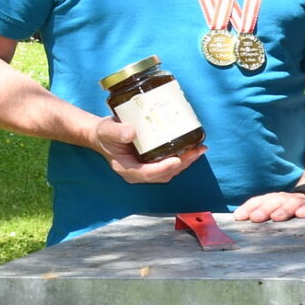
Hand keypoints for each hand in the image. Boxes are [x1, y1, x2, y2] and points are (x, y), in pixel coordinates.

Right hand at [87, 117, 202, 184]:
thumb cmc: (104, 134)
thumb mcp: (106, 130)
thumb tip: (131, 133)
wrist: (104, 134)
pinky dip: (183, 157)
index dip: (163, 168)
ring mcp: (147, 169)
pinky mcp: (154, 162)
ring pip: (171, 170)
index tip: (176, 160)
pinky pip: (171, 163)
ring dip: (187, 161)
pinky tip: (193, 146)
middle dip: (182, 164)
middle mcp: (139, 173)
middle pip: (164, 173)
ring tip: (200, 148)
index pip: (148, 173)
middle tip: (197, 151)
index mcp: (127, 169)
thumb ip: (116, 132)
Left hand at [232, 191, 304, 221]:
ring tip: (277, 217)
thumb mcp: (271, 213)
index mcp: (270, 200)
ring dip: (283, 210)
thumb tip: (235, 231)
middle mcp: (282, 199)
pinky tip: (302, 215)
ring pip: (290, 204)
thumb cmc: (285, 212)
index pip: (257, 202)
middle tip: (256, 218)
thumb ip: (257, 219)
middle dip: (263, 210)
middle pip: (272, 202)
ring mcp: (297, 202)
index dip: (247, 208)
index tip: (238, 218)